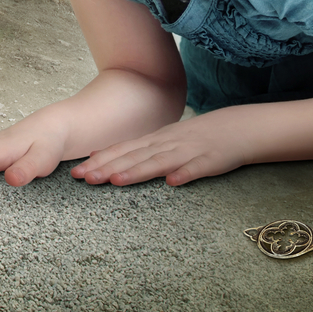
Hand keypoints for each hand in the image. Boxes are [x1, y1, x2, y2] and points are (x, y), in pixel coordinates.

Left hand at [70, 112, 249, 187]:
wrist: (235, 128)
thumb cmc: (195, 139)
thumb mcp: (163, 141)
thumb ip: (137, 150)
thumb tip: (104, 158)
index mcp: (154, 140)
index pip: (122, 150)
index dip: (100, 161)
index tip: (77, 172)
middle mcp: (166, 144)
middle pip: (133, 157)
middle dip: (108, 167)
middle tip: (84, 178)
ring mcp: (187, 152)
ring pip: (159, 162)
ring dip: (137, 171)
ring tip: (116, 180)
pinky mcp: (209, 161)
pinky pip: (196, 169)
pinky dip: (184, 174)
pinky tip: (173, 183)